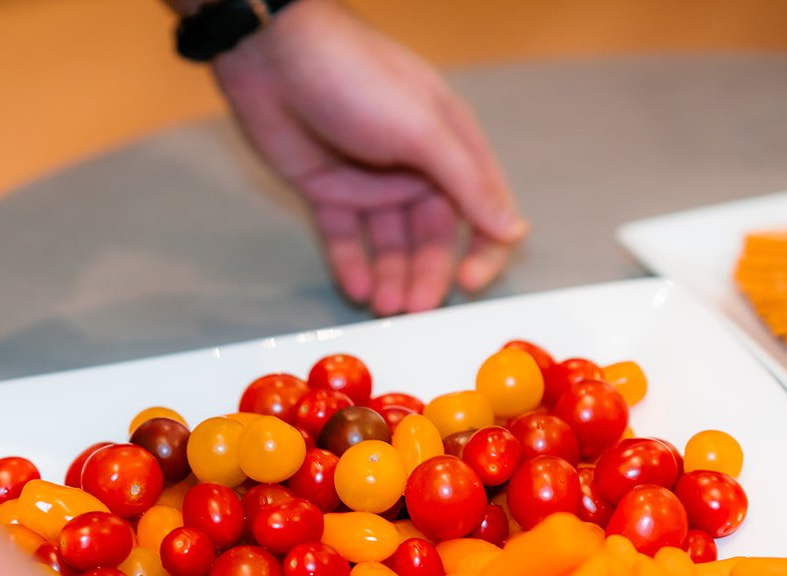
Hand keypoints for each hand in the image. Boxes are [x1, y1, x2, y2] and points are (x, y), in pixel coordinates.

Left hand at [211, 0, 525, 315]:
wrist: (273, 56)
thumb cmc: (357, 78)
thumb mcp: (424, 128)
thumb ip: (468, 182)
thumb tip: (513, 229)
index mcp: (449, 143)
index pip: (481, 208)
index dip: (482, 250)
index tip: (468, 284)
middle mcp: (414, 165)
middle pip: (432, 235)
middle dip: (427, 274)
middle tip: (416, 309)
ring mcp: (369, 180)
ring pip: (389, 243)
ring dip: (391, 276)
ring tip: (383, 306)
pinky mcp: (327, 190)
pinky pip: (345, 237)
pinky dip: (350, 265)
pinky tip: (354, 289)